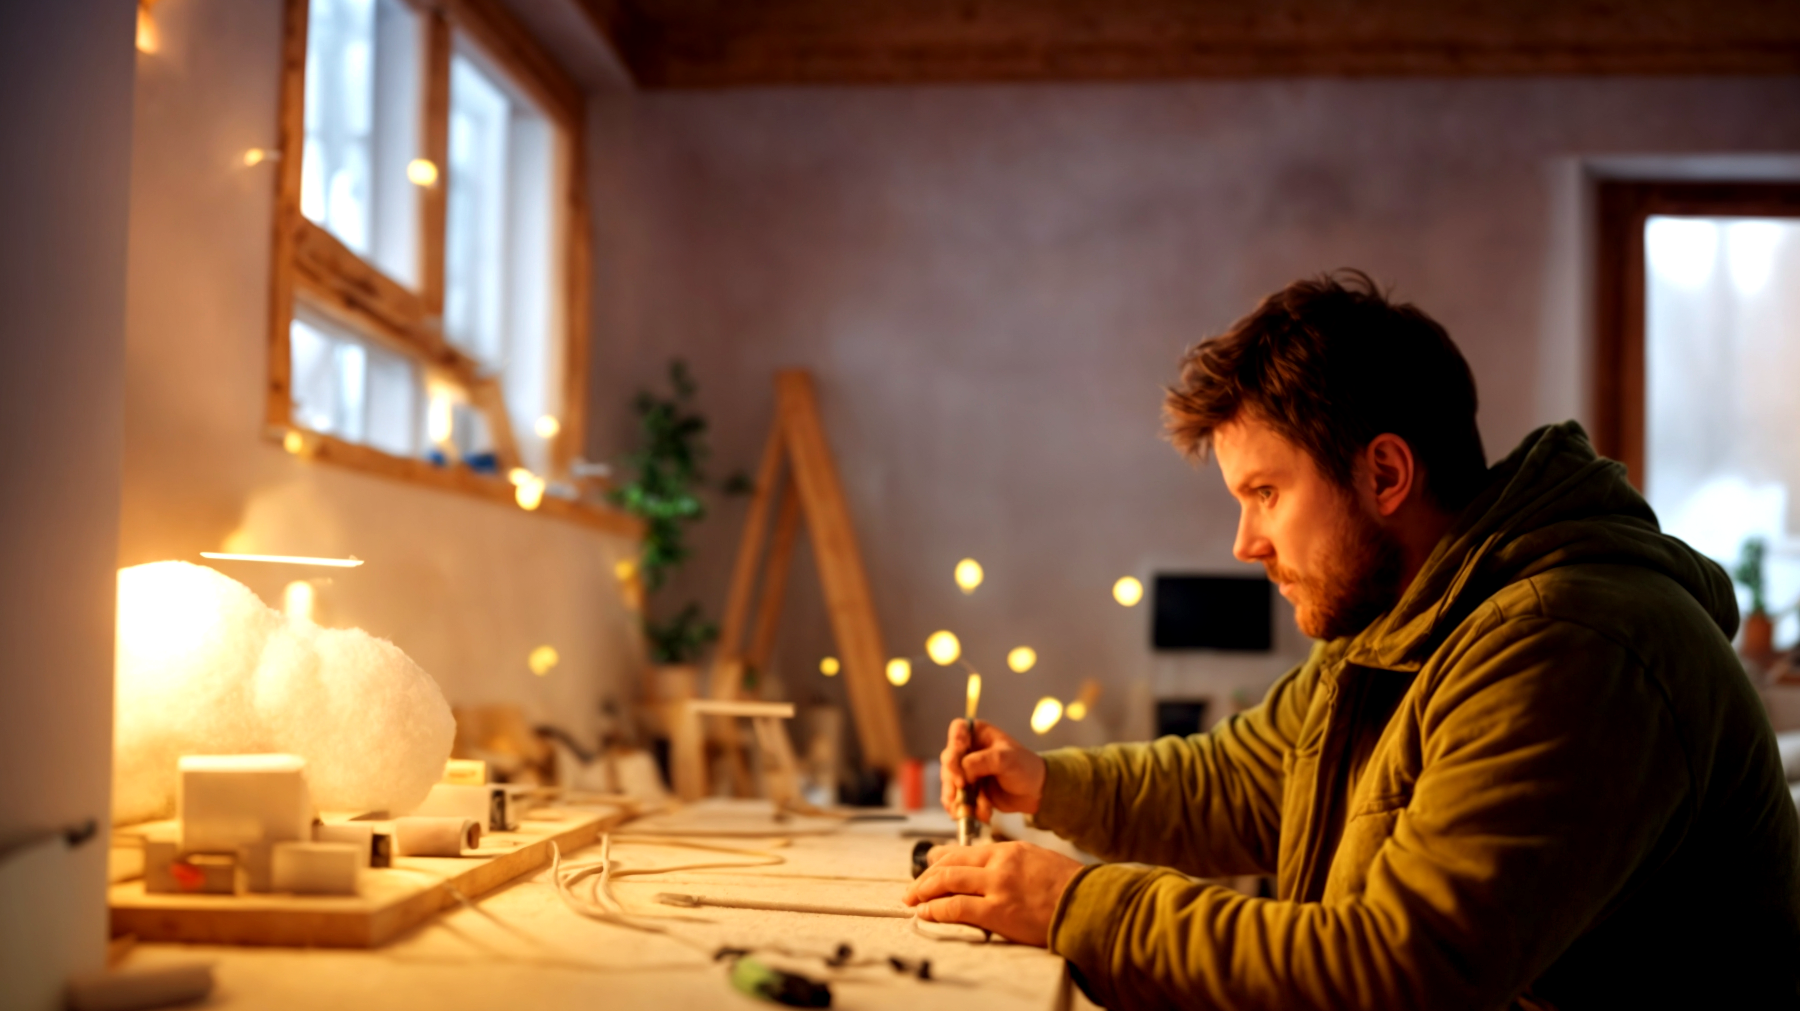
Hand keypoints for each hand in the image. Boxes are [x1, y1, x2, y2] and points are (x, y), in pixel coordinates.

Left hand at [903, 841, 1083, 946]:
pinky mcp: (998, 911)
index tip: (930, 864)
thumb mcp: (1039, 861)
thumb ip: (1012, 863)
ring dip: (924, 890)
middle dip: (926, 875)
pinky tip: (926, 913)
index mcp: (1010, 849)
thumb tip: (992, 872)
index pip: (965, 850)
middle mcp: (1000, 862)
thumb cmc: (1070, 887)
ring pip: (948, 881)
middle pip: (950, 863)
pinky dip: (936, 909)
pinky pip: (956, 907)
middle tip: (913, 886)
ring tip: (912, 899)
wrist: (1090, 904)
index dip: (941, 858)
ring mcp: (997, 886)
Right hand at [939, 719, 1046, 820]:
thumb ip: (981, 761)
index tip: (958, 760)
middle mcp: (969, 750)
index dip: (954, 743)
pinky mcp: (969, 790)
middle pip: (949, 760)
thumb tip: (962, 772)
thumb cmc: (1025, 767)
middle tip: (959, 791)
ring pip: (950, 783)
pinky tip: (981, 814)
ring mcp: (967, 771)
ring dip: (959, 799)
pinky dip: (966, 809)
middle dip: (952, 779)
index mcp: (979, 734)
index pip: (958, 730)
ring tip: (969, 811)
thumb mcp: (1005, 759)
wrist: (1036, 792)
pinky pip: (958, 800)